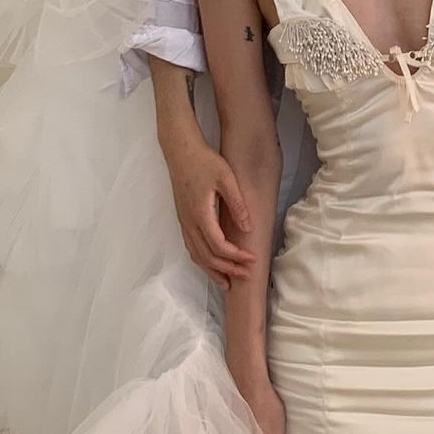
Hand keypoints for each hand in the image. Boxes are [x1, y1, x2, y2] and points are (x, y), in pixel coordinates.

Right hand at [162, 124, 255, 287]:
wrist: (181, 151)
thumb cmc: (205, 162)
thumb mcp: (226, 178)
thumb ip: (237, 204)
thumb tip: (248, 228)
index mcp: (200, 214)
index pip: (219, 246)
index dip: (236, 257)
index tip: (252, 259)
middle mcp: (189, 223)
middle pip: (207, 256)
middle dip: (228, 269)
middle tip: (246, 275)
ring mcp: (184, 222)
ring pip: (196, 255)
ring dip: (212, 270)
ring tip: (228, 282)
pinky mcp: (183, 219)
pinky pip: (191, 247)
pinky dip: (202, 260)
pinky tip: (211, 264)